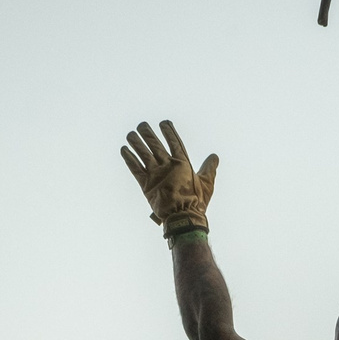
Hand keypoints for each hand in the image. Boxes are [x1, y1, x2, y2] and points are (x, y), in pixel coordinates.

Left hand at [120, 119, 218, 236]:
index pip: (174, 142)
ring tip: (130, 134)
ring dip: (136, 142)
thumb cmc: (197, 202)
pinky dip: (129, 158)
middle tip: (142, 125)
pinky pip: (135, 168)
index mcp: (182, 163)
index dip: (168, 131)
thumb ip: (209, 168)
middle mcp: (167, 165)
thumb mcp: (207, 183)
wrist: (183, 217)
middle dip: (147, 133)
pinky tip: (124, 150)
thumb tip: (214, 156)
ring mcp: (155, 174)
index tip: (163, 122)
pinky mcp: (146, 184)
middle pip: (155, 145)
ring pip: (143, 154)